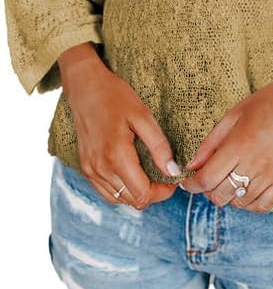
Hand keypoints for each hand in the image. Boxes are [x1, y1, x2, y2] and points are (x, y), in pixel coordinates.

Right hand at [59, 44, 180, 209]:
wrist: (84, 87)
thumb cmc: (115, 97)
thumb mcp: (143, 115)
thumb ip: (159, 146)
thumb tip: (172, 171)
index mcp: (116, 156)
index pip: (143, 195)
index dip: (163, 192)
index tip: (172, 178)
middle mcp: (100, 168)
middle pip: (132, 201)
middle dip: (153, 193)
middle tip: (165, 175)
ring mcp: (90, 169)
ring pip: (119, 199)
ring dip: (137, 192)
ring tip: (150, 174)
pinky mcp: (85, 167)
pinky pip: (105, 191)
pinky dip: (121, 189)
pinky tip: (131, 173)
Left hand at [180, 44, 272, 212]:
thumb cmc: (265, 103)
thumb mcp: (232, 116)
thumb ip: (210, 143)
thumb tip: (191, 167)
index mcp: (238, 145)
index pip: (207, 179)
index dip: (192, 185)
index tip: (187, 183)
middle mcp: (255, 163)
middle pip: (220, 195)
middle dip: (208, 190)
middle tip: (209, 177)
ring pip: (239, 202)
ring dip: (228, 195)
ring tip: (229, 179)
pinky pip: (262, 206)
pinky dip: (249, 203)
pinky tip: (246, 189)